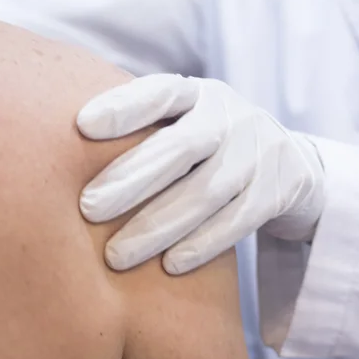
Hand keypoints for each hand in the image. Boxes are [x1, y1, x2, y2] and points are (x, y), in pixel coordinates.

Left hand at [77, 74, 324, 273]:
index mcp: (200, 94)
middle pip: (182, 146)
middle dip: (132, 178)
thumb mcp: (189, 124)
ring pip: (207, 191)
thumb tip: (66, 151)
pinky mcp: (280, 190)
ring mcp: (260, 152)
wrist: (292, 165)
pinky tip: (169, 266)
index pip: (162, 92)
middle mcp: (232, 116)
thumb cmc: (214, 147)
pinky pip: (239, 220)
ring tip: (116, 255)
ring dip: (159, 225)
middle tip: (88, 209)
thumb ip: (148, 130)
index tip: (82, 127)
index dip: (124, 107)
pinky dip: (203, 244)